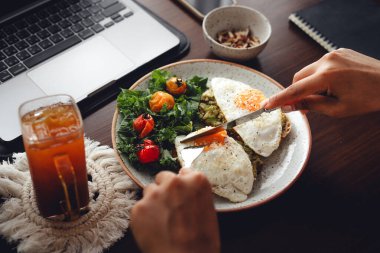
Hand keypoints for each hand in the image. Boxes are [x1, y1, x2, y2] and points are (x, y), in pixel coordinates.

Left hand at [131, 168, 219, 252]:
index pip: (184, 172)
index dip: (183, 185)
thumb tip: (185, 192)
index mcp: (197, 180)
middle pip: (164, 176)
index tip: (181, 194)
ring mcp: (155, 193)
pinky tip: (153, 229)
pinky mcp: (139, 208)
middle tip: (169, 207)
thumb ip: (194, 194)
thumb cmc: (202, 242)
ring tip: (162, 221)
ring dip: (154, 201)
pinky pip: (139, 207)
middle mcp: (175, 182)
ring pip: (150, 190)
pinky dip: (144, 217)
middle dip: (165, 188)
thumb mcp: (208, 210)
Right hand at [262, 49, 379, 116]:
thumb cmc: (369, 98)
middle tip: (303, 107)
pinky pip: (320, 65)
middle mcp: (327, 61)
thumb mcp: (338, 109)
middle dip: (297, 92)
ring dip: (309, 84)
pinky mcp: (339, 52)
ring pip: (308, 71)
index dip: (279, 99)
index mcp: (327, 76)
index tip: (266, 105)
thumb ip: (311, 105)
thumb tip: (290, 106)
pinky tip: (332, 85)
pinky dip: (319, 76)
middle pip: (298, 78)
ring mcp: (333, 54)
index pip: (295, 90)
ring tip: (325, 95)